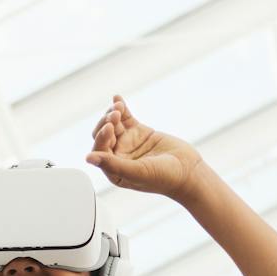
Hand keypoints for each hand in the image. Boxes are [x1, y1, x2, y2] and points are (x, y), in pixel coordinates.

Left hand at [86, 95, 204, 201]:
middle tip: (115, 116)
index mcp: (114, 170)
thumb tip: (88, 158)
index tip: (110, 127)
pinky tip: (117, 98)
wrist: (188, 170)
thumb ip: (113, 165)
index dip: (101, 137)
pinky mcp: (139, 132)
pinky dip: (121, 107)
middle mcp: (118, 156)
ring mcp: (128, 143)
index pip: (99, 150)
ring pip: (113, 124)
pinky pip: (126, 118)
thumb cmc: (165, 178)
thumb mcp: (138, 172)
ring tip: (119, 107)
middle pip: (103, 135)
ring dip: (112, 114)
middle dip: (106, 123)